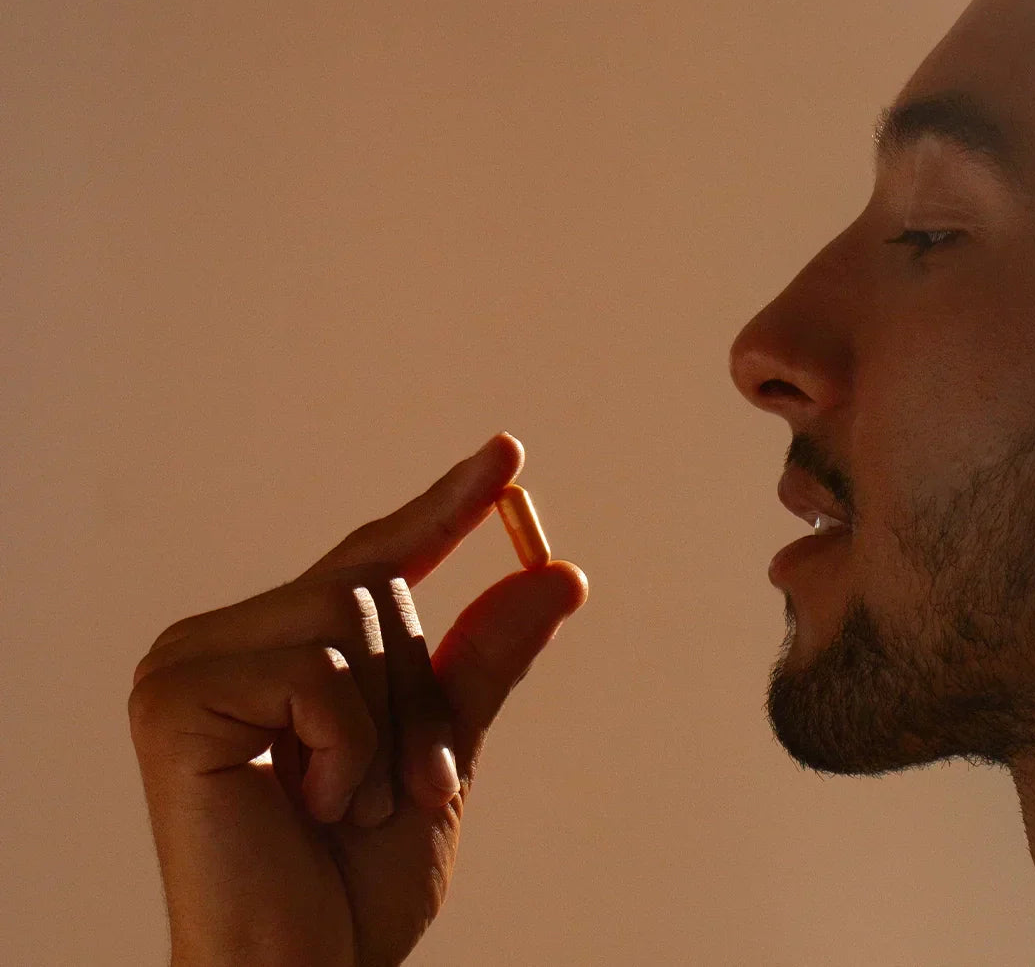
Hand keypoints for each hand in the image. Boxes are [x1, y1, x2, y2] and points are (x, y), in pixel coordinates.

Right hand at [128, 434, 587, 965]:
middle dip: (423, 698)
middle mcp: (219, 639)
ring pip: (351, 623)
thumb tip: (557, 573)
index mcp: (273, 649)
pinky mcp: (175, 696)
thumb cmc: (354, 883)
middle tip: (411, 789)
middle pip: (372, 589)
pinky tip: (310, 807)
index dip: (442, 506)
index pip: (370, 559)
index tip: (508, 453)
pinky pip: (320, 675)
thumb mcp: (441, 754)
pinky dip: (346, 750)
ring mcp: (187, 661)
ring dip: (388, 732)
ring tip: (349, 807)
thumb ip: (483, 662)